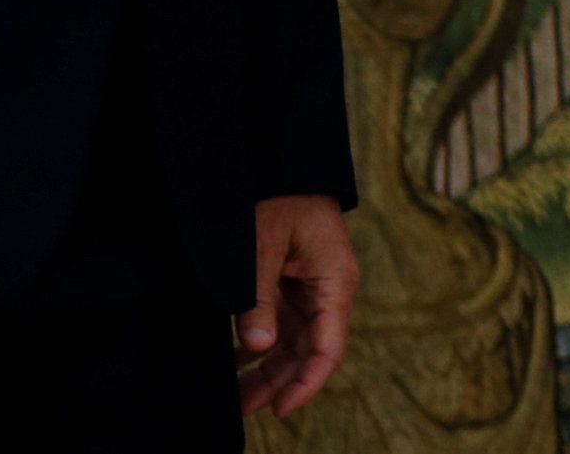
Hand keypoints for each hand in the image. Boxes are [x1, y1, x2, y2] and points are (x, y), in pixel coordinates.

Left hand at [234, 191, 356, 416]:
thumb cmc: (279, 196)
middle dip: (278, 382)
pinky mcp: (294, 281)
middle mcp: (329, 289)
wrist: (282, 160)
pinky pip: (282, 322)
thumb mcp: (262, 245)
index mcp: (334, 281)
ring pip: (294, 341)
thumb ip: (259, 297)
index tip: (280, 409)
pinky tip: (236, 359)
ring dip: (267, 368)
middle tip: (241, 408)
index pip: (328, 348)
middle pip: (309, 351)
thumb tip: (257, 348)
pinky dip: (260, 343)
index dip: (306, 383)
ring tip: (235, 395)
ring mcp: (312, 287)